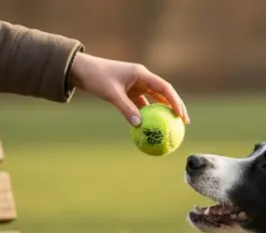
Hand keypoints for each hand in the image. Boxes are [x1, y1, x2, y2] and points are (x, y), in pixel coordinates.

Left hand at [69, 52, 188, 126]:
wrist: (82, 70)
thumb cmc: (97, 77)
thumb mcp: (111, 94)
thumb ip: (125, 108)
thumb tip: (139, 126)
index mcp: (141, 74)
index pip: (164, 88)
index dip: (175, 102)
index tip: (180, 115)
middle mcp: (142, 78)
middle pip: (164, 94)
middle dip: (176, 107)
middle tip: (183, 123)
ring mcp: (136, 85)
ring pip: (155, 100)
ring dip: (163, 112)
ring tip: (172, 127)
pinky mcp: (129, 92)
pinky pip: (142, 105)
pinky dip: (147, 115)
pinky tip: (151, 128)